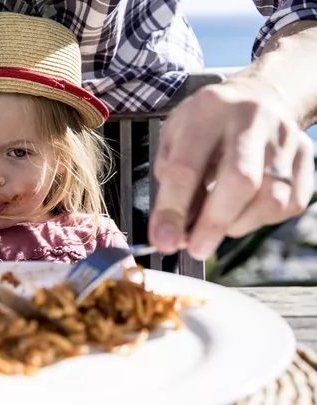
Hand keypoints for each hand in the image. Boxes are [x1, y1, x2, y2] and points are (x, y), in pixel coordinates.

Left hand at [149, 78, 313, 259]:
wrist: (260, 96)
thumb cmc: (207, 124)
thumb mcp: (174, 136)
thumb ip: (169, 178)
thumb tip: (172, 228)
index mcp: (208, 110)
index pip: (187, 166)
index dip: (172, 210)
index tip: (163, 240)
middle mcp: (251, 119)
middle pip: (240, 180)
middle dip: (213, 223)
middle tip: (195, 248)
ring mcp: (284, 138)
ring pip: (270, 197)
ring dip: (238, 224)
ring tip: (217, 225)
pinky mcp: (306, 157)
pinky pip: (289, 204)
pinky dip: (260, 219)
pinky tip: (242, 211)